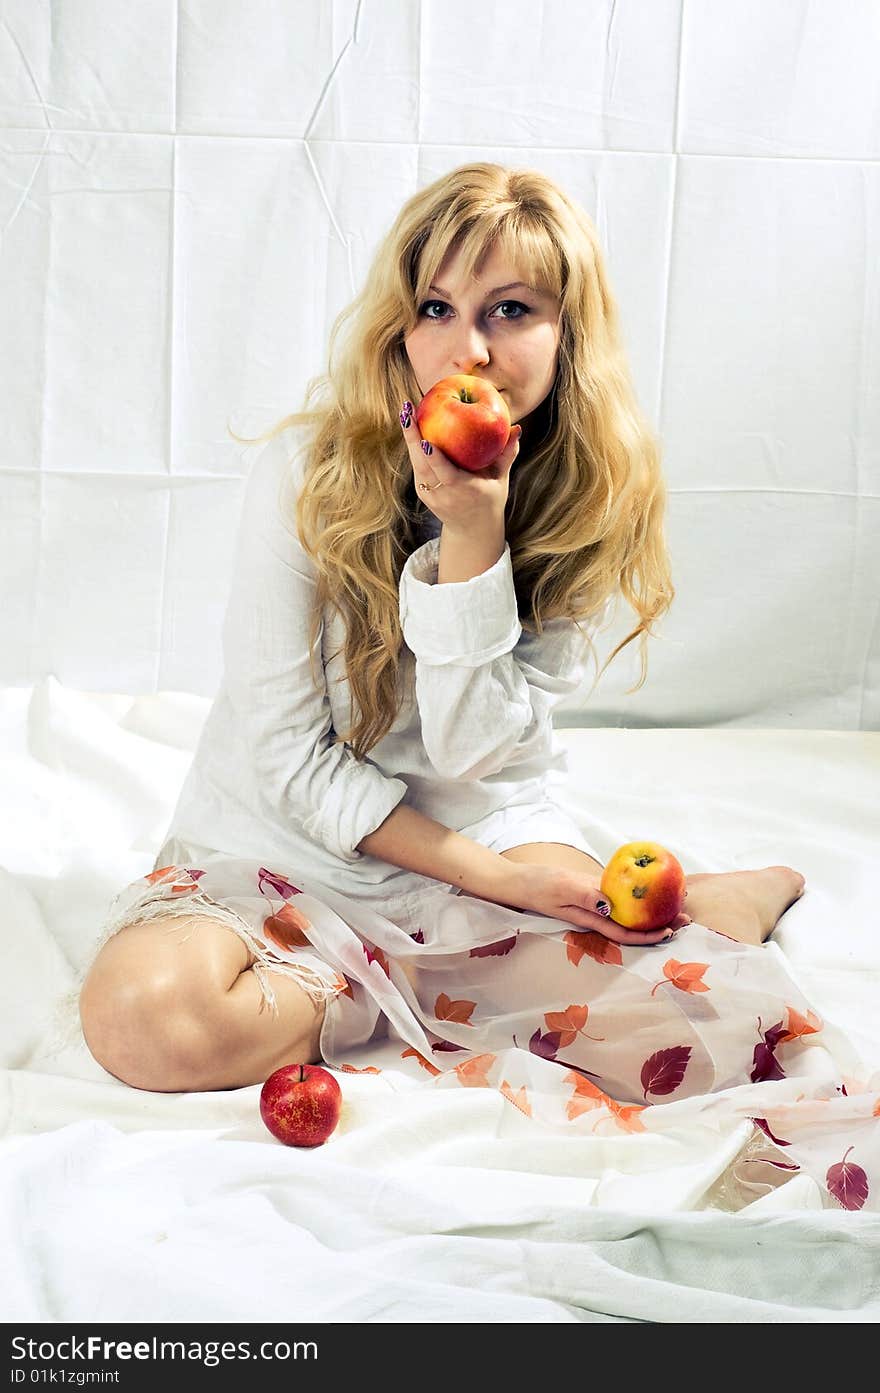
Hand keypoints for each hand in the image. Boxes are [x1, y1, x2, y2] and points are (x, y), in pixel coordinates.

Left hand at [399, 400, 521, 531]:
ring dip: (409, 438)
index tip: (426, 441)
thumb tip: (517, 429)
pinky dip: (413, 446)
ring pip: (416, 464)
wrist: (473, 529)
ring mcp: (430, 496)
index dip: (435, 459)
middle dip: (412, 438)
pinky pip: (417, 466)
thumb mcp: (501, 479)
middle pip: (422, 465)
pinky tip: (411, 425)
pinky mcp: (423, 493)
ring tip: (406, 412)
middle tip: (407, 410)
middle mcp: (444, 495)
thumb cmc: (491, 497)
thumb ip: (508, 454)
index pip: (446, 474)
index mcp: (465, 492)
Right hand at [508, 864, 691, 945]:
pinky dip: (637, 896)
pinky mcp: (592, 893)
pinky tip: (649, 888)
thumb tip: (611, 906)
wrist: (518, 881)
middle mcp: (597, 916)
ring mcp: (595, 906)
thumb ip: (586, 896)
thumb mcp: (563, 888)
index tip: (670, 930)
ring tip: (676, 903)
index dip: (649, 935)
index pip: (625, 933)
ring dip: (652, 911)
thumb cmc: (538, 885)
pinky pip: (620, 899)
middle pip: (632, 926)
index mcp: (591, 918)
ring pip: (629, 914)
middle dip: (659, 925)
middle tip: (685, 917)